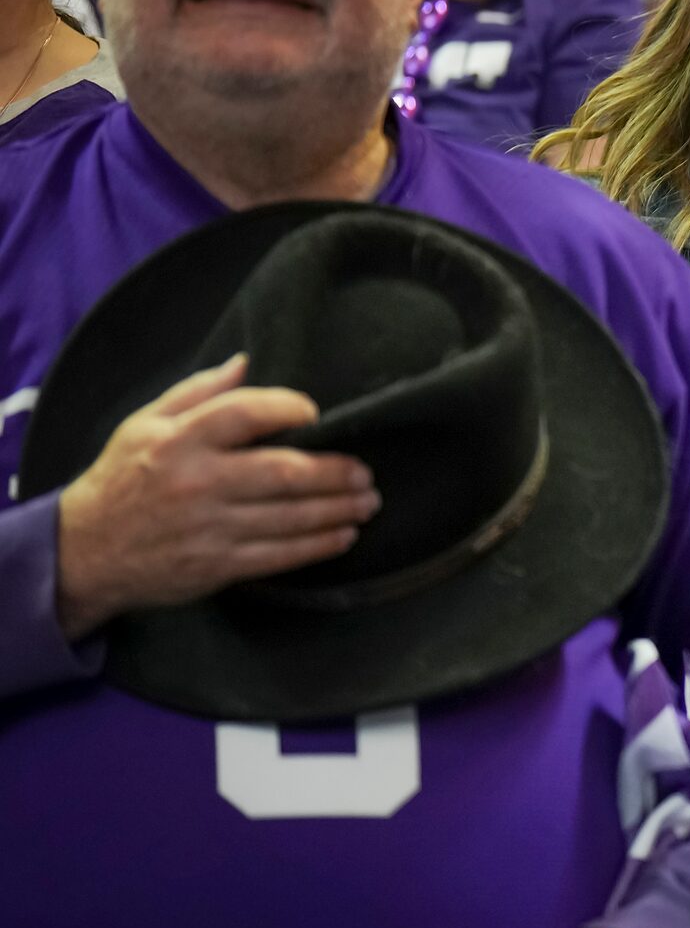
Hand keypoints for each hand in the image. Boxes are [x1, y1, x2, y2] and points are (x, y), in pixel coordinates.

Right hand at [52, 354, 378, 641]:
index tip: (318, 413)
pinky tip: (343, 536)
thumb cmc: (122, 479)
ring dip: (338, 509)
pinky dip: (318, 546)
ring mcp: (208, 527)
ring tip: (367, 501)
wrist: (83, 551)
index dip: (288, 408)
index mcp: (178, 441)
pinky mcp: (216, 566)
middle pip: (283, 471)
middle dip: (334, 472)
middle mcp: (196, 482)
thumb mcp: (143, 424)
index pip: (244, 413)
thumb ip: (197, 392)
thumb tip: (247, 361)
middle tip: (365, 471)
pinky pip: (280, 555)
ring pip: (290, 516)